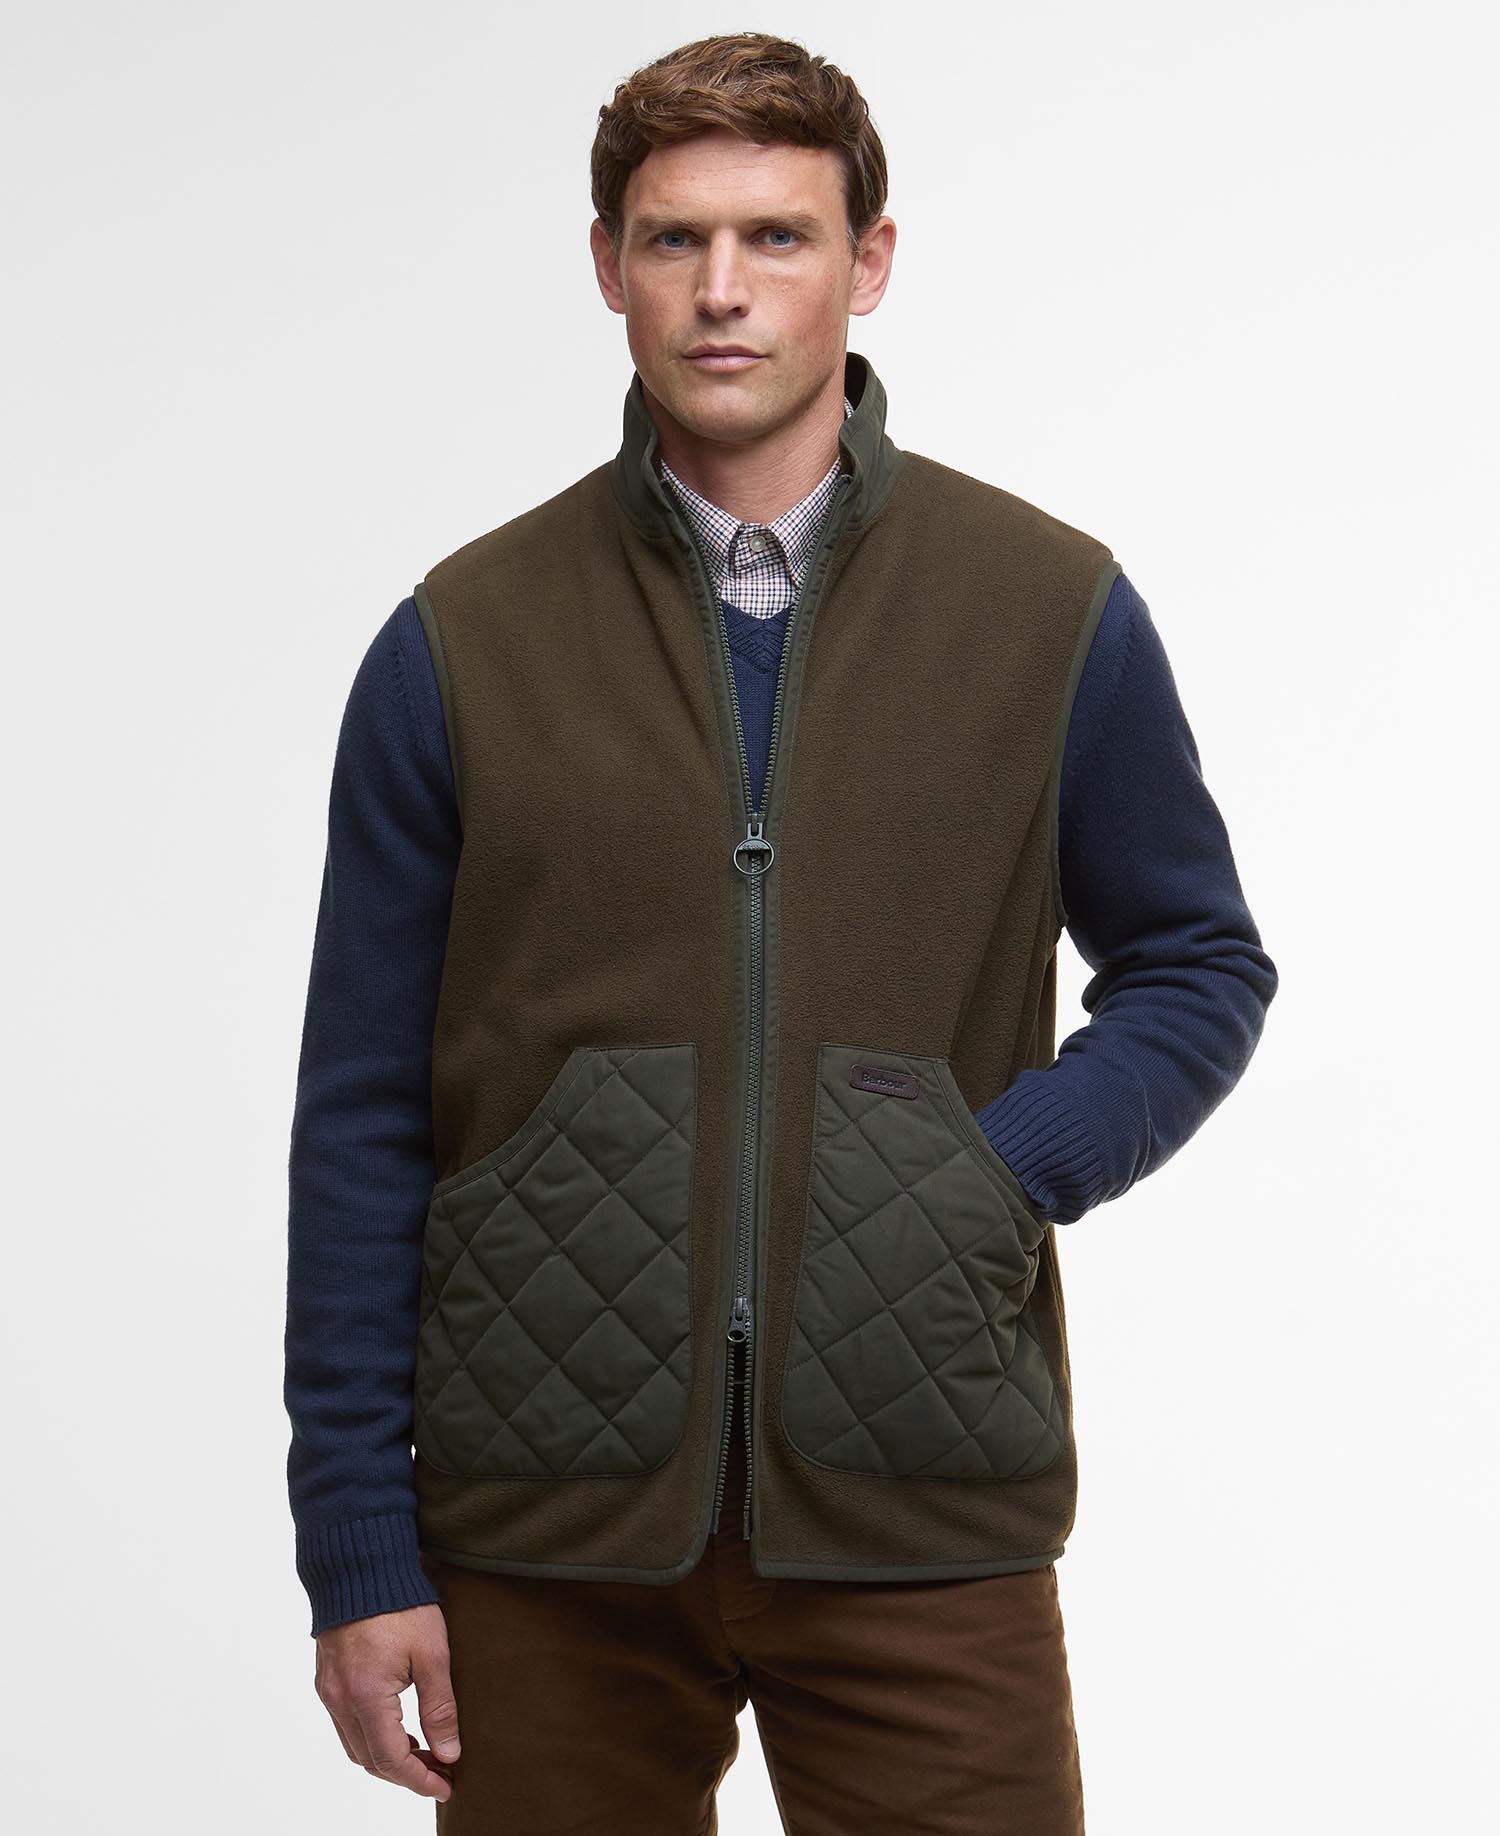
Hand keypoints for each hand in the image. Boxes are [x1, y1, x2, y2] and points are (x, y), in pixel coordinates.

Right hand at [314, 1603, 460, 1801]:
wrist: (361, 1564)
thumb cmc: (399, 1604)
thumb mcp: (432, 1655)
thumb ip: (439, 1708)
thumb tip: (449, 1753)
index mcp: (365, 1697)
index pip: (391, 1760)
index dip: (419, 1779)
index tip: (446, 1784)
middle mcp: (340, 1700)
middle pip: (370, 1760)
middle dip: (405, 1773)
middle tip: (440, 1770)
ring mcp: (329, 1690)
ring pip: (355, 1745)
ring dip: (387, 1756)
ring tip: (424, 1751)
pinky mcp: (327, 1679)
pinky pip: (346, 1724)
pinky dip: (371, 1736)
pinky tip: (398, 1726)